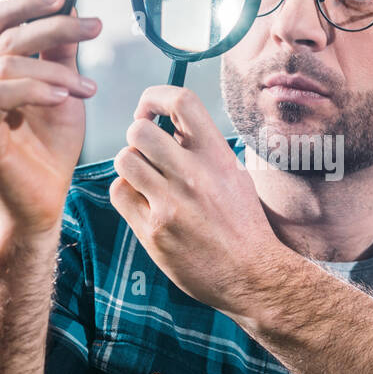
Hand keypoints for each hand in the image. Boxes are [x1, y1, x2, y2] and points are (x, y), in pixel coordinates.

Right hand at [0, 0, 101, 235]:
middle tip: (93, 27)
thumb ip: (61, 57)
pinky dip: (37, 89)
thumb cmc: (48, 152)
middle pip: (4, 36)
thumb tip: (73, 13)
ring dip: (55, 68)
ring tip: (88, 87)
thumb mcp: (63, 94)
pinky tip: (66, 97)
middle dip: (53, 27)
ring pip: (5, 63)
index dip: (25, 2)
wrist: (39, 206)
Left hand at [109, 86, 287, 313]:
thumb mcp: (234, 176)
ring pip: (125, 160)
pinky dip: (126, 193)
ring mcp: (171, 203)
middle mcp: (193, 175)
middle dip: (137, 137)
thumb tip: (174, 126)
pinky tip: (143, 202)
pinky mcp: (153, 230)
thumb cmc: (244, 226)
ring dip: (130, 166)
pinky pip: (120, 193)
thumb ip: (205, 150)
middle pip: (140, 131)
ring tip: (145, 179)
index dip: (155, 97)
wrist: (252, 275)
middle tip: (145, 151)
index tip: (149, 110)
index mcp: (217, 156)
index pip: (181, 101)